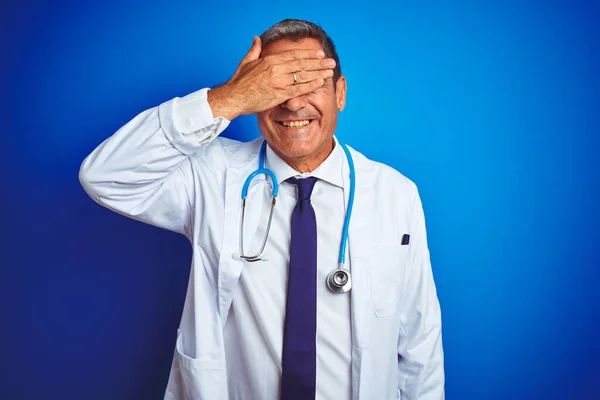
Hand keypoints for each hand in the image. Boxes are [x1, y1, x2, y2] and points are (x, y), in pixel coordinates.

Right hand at [207, 36, 335, 119]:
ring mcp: (278, 82)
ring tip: (330, 72)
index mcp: (270, 60)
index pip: (294, 55)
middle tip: (331, 62)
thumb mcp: (246, 62)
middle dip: (318, 63)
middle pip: (302, 64)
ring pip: (303, 76)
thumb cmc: (239, 82)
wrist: (234, 98)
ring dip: (318, 73)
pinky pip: (298, 90)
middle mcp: (276, 69)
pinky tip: (319, 83)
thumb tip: (256, 38)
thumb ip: (254, 50)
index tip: (320, 54)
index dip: (309, 54)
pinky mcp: (279, 94)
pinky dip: (310, 86)